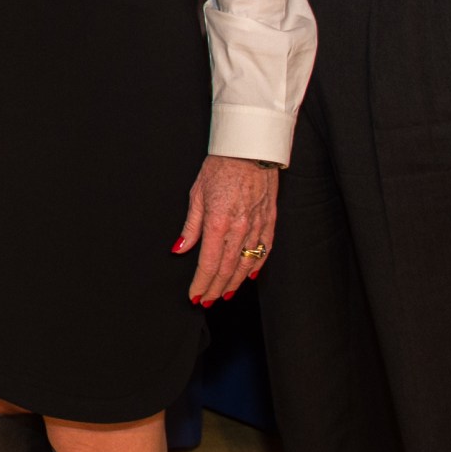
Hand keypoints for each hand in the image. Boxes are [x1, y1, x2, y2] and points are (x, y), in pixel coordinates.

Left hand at [177, 154, 276, 302]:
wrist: (249, 150)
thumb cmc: (220, 167)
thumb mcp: (196, 193)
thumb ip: (191, 226)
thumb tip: (180, 249)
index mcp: (217, 222)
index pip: (208, 263)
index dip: (201, 283)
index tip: (195, 296)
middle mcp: (239, 228)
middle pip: (227, 268)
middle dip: (215, 288)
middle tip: (207, 301)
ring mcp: (257, 226)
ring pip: (246, 263)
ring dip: (234, 282)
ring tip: (224, 294)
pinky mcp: (270, 221)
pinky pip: (264, 250)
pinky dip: (256, 266)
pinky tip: (249, 276)